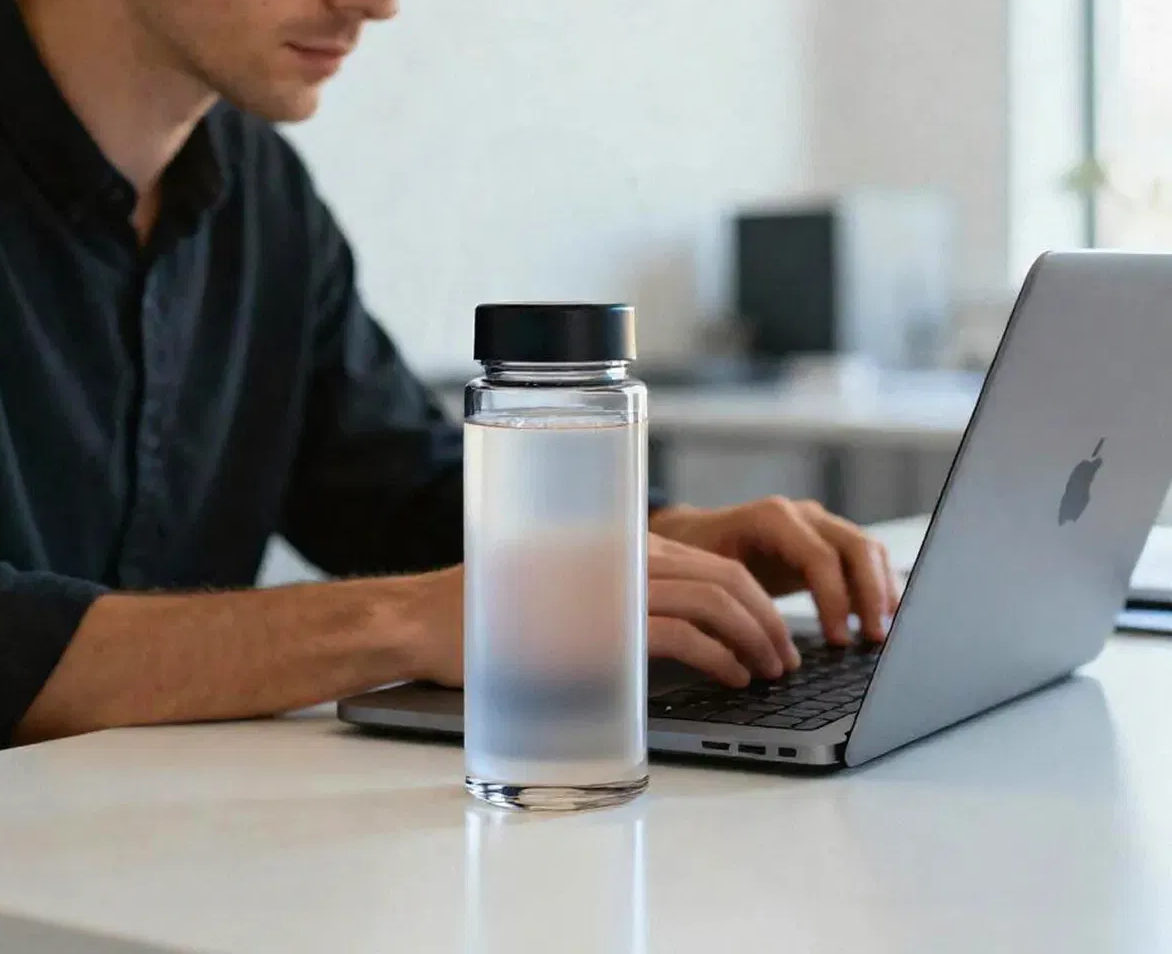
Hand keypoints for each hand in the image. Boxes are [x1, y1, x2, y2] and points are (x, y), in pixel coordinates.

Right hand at [404, 530, 813, 690]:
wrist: (435, 618)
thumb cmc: (497, 611)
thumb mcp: (569, 588)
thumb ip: (618, 590)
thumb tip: (678, 622)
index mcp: (621, 542)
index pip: (712, 562)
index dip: (756, 599)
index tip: (773, 633)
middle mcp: (624, 555)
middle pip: (725, 578)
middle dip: (769, 621)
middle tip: (785, 658)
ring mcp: (615, 587)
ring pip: (714, 602)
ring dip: (755, 640)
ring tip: (770, 671)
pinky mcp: (602, 625)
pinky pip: (684, 636)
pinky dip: (721, 658)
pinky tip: (733, 677)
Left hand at [651, 497, 901, 646]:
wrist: (693, 536)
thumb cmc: (696, 559)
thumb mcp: (706, 581)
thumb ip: (732, 611)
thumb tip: (756, 657)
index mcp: (770, 518)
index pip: (819, 556)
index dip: (834, 599)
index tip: (838, 641)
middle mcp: (800, 515)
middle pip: (855, 546)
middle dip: (871, 593)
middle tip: (876, 639)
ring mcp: (817, 524)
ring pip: (867, 549)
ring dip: (881, 590)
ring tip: (882, 633)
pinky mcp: (825, 541)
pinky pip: (863, 558)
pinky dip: (877, 585)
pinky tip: (879, 618)